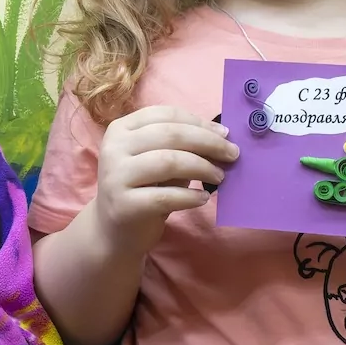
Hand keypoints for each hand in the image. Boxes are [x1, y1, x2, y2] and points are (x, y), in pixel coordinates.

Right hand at [92, 106, 234, 252]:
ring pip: (169, 161)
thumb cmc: (142, 189)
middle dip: (208, 142)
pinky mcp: (124, 205)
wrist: (113, 230)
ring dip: (202, 167)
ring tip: (219, 176)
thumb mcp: (158, 161)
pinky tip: (203, 198)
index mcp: (121, 129)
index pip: (164, 114)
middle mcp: (114, 148)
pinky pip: (166, 196)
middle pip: (170, 134)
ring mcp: (116, 176)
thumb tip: (222, 138)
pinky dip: (191, 196)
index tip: (224, 134)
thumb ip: (182, 147)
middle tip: (232, 154)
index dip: (198, 122)